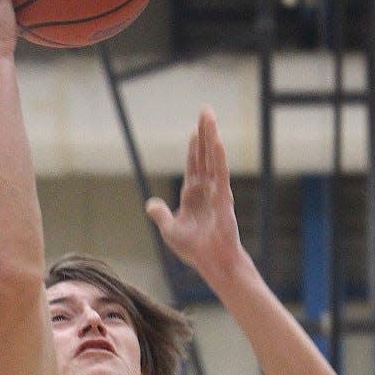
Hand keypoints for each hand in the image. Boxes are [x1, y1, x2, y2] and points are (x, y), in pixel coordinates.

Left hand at [145, 108, 244, 285]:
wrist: (213, 264)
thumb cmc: (195, 250)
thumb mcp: (170, 231)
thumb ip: (161, 215)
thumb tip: (151, 203)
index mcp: (193, 196)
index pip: (194, 166)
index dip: (194, 149)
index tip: (195, 131)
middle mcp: (206, 190)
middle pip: (204, 155)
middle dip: (204, 133)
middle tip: (206, 111)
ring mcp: (216, 193)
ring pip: (212, 159)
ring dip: (211, 137)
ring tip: (210, 117)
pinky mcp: (223, 200)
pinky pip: (220, 175)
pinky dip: (218, 159)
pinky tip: (216, 142)